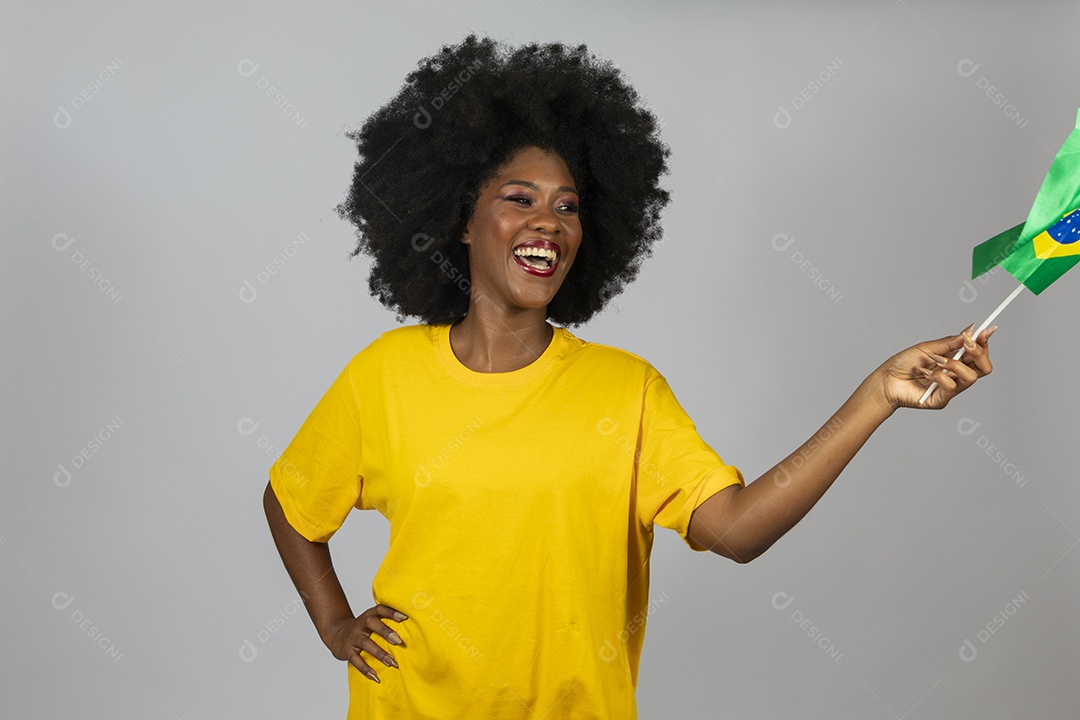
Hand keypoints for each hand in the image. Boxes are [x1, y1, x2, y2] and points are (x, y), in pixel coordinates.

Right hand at [324, 604, 407, 682]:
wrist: (336, 635)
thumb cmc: (362, 628)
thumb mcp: (371, 621)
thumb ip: (387, 621)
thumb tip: (413, 623)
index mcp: (368, 615)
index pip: (379, 609)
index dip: (391, 612)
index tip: (404, 617)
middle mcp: (360, 624)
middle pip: (372, 623)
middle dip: (385, 631)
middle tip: (399, 641)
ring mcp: (353, 637)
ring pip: (366, 643)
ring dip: (379, 653)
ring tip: (393, 663)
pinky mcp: (347, 651)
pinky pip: (356, 660)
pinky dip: (365, 669)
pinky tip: (376, 677)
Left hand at [873, 324, 994, 409]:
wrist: (886, 379)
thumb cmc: (904, 363)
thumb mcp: (927, 348)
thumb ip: (950, 342)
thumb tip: (970, 331)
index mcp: (955, 360)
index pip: (978, 354)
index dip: (984, 343)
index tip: (986, 330)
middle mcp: (956, 375)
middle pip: (984, 368)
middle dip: (980, 353)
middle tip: (969, 345)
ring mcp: (950, 389)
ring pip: (971, 378)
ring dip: (955, 365)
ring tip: (937, 361)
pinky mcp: (941, 400)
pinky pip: (951, 387)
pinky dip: (939, 376)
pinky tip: (926, 374)